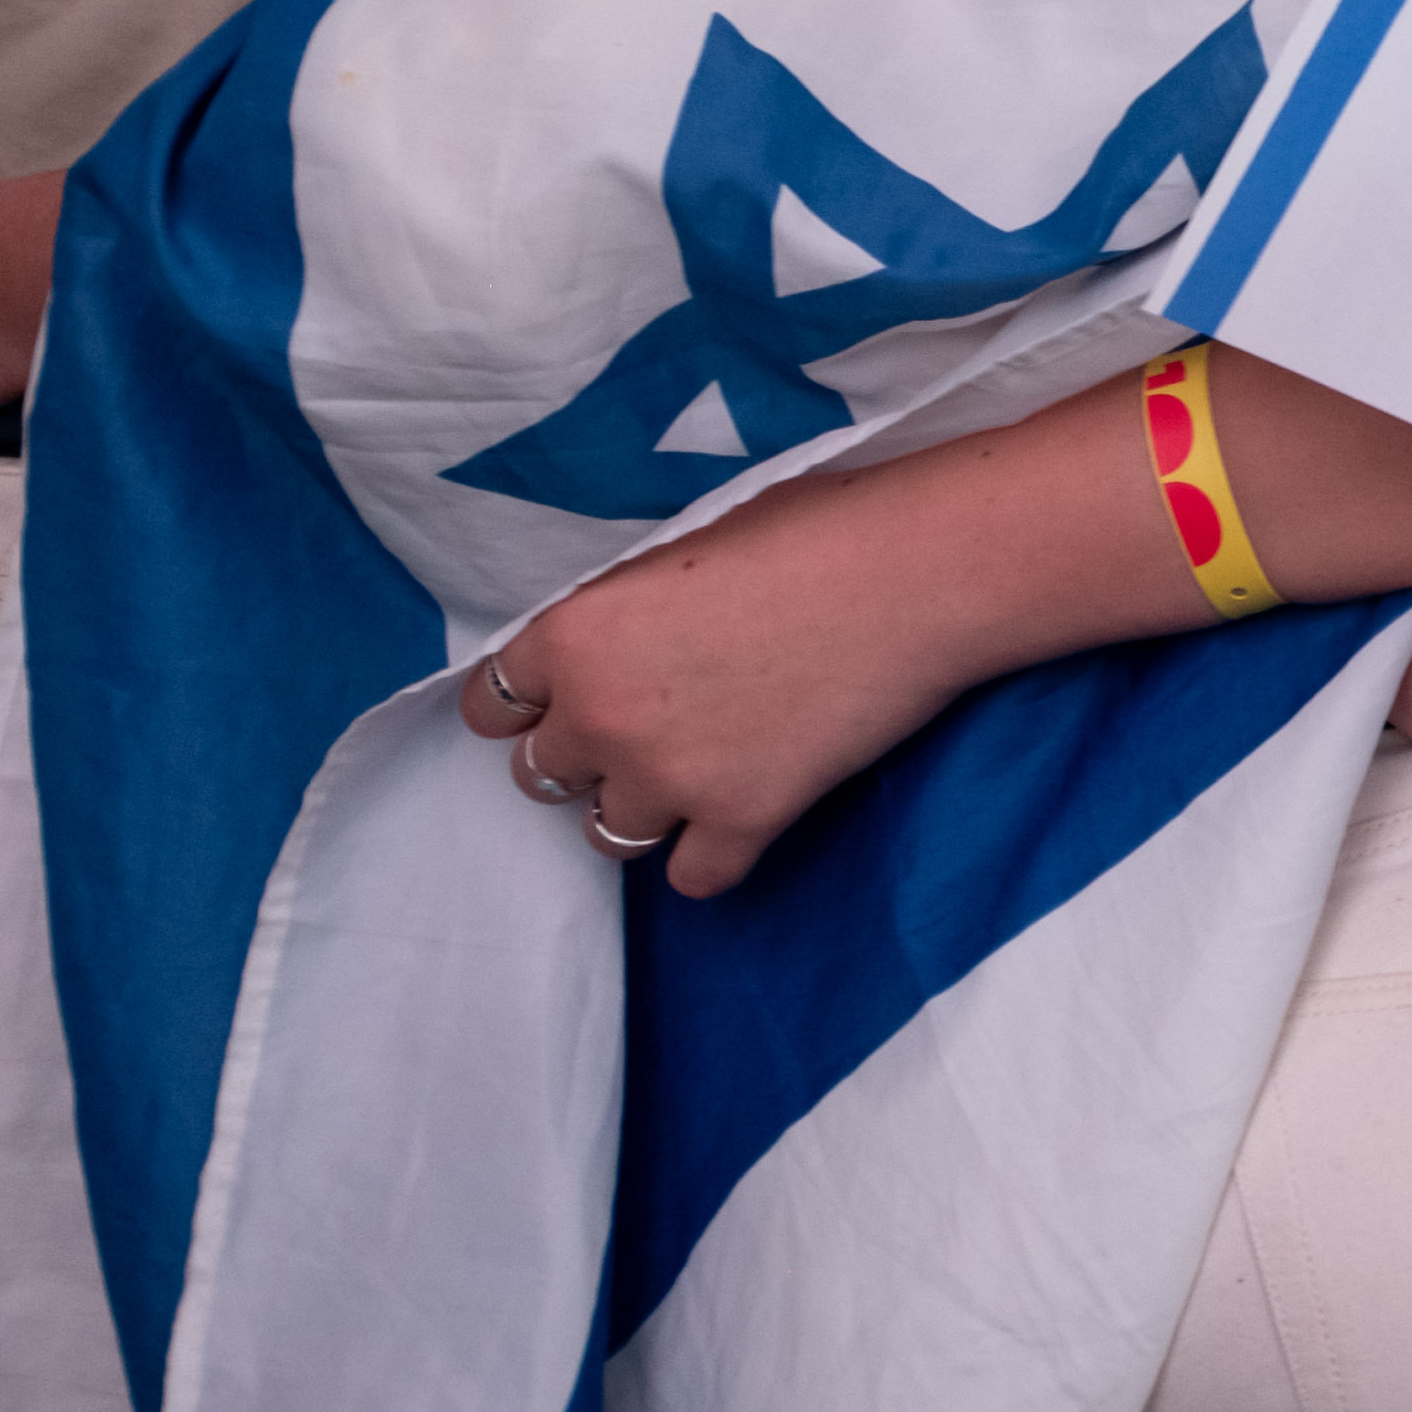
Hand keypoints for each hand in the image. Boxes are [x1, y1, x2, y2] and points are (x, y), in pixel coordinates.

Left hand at [465, 510, 1013, 900]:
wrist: (920, 573)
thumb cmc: (815, 532)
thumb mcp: (685, 545)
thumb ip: (623, 606)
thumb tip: (609, 642)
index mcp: (575, 634)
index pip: (490, 706)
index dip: (530, 707)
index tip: (566, 704)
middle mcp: (603, 714)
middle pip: (541, 776)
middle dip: (587, 757)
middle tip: (648, 730)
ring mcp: (672, 776)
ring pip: (608, 835)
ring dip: (642, 810)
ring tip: (695, 775)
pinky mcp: (745, 819)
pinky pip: (694, 878)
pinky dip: (714, 856)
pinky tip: (745, 815)